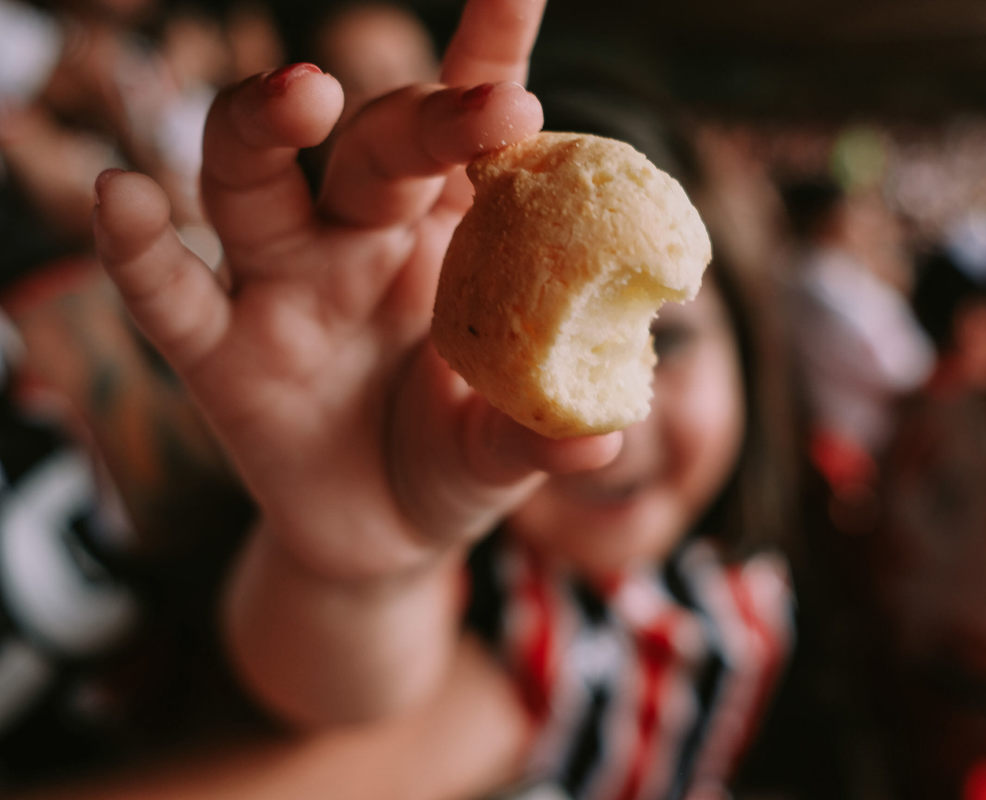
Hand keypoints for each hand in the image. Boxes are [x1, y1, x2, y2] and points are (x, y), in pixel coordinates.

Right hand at [92, 0, 619, 581]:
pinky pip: (170, 293)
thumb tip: (600, 441)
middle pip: (372, 147)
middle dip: (420, 117)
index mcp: (448, 241)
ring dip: (263, 128)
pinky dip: (141, 251)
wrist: (379, 537)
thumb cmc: (453, 461)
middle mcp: (360, 239)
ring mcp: (282, 287)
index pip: (470, 138)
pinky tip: (124, 199)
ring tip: (299, 93)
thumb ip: (538, 437)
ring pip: (253, 182)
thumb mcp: (500, 455)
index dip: (491, 60)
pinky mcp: (217, 352)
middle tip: (490, 105)